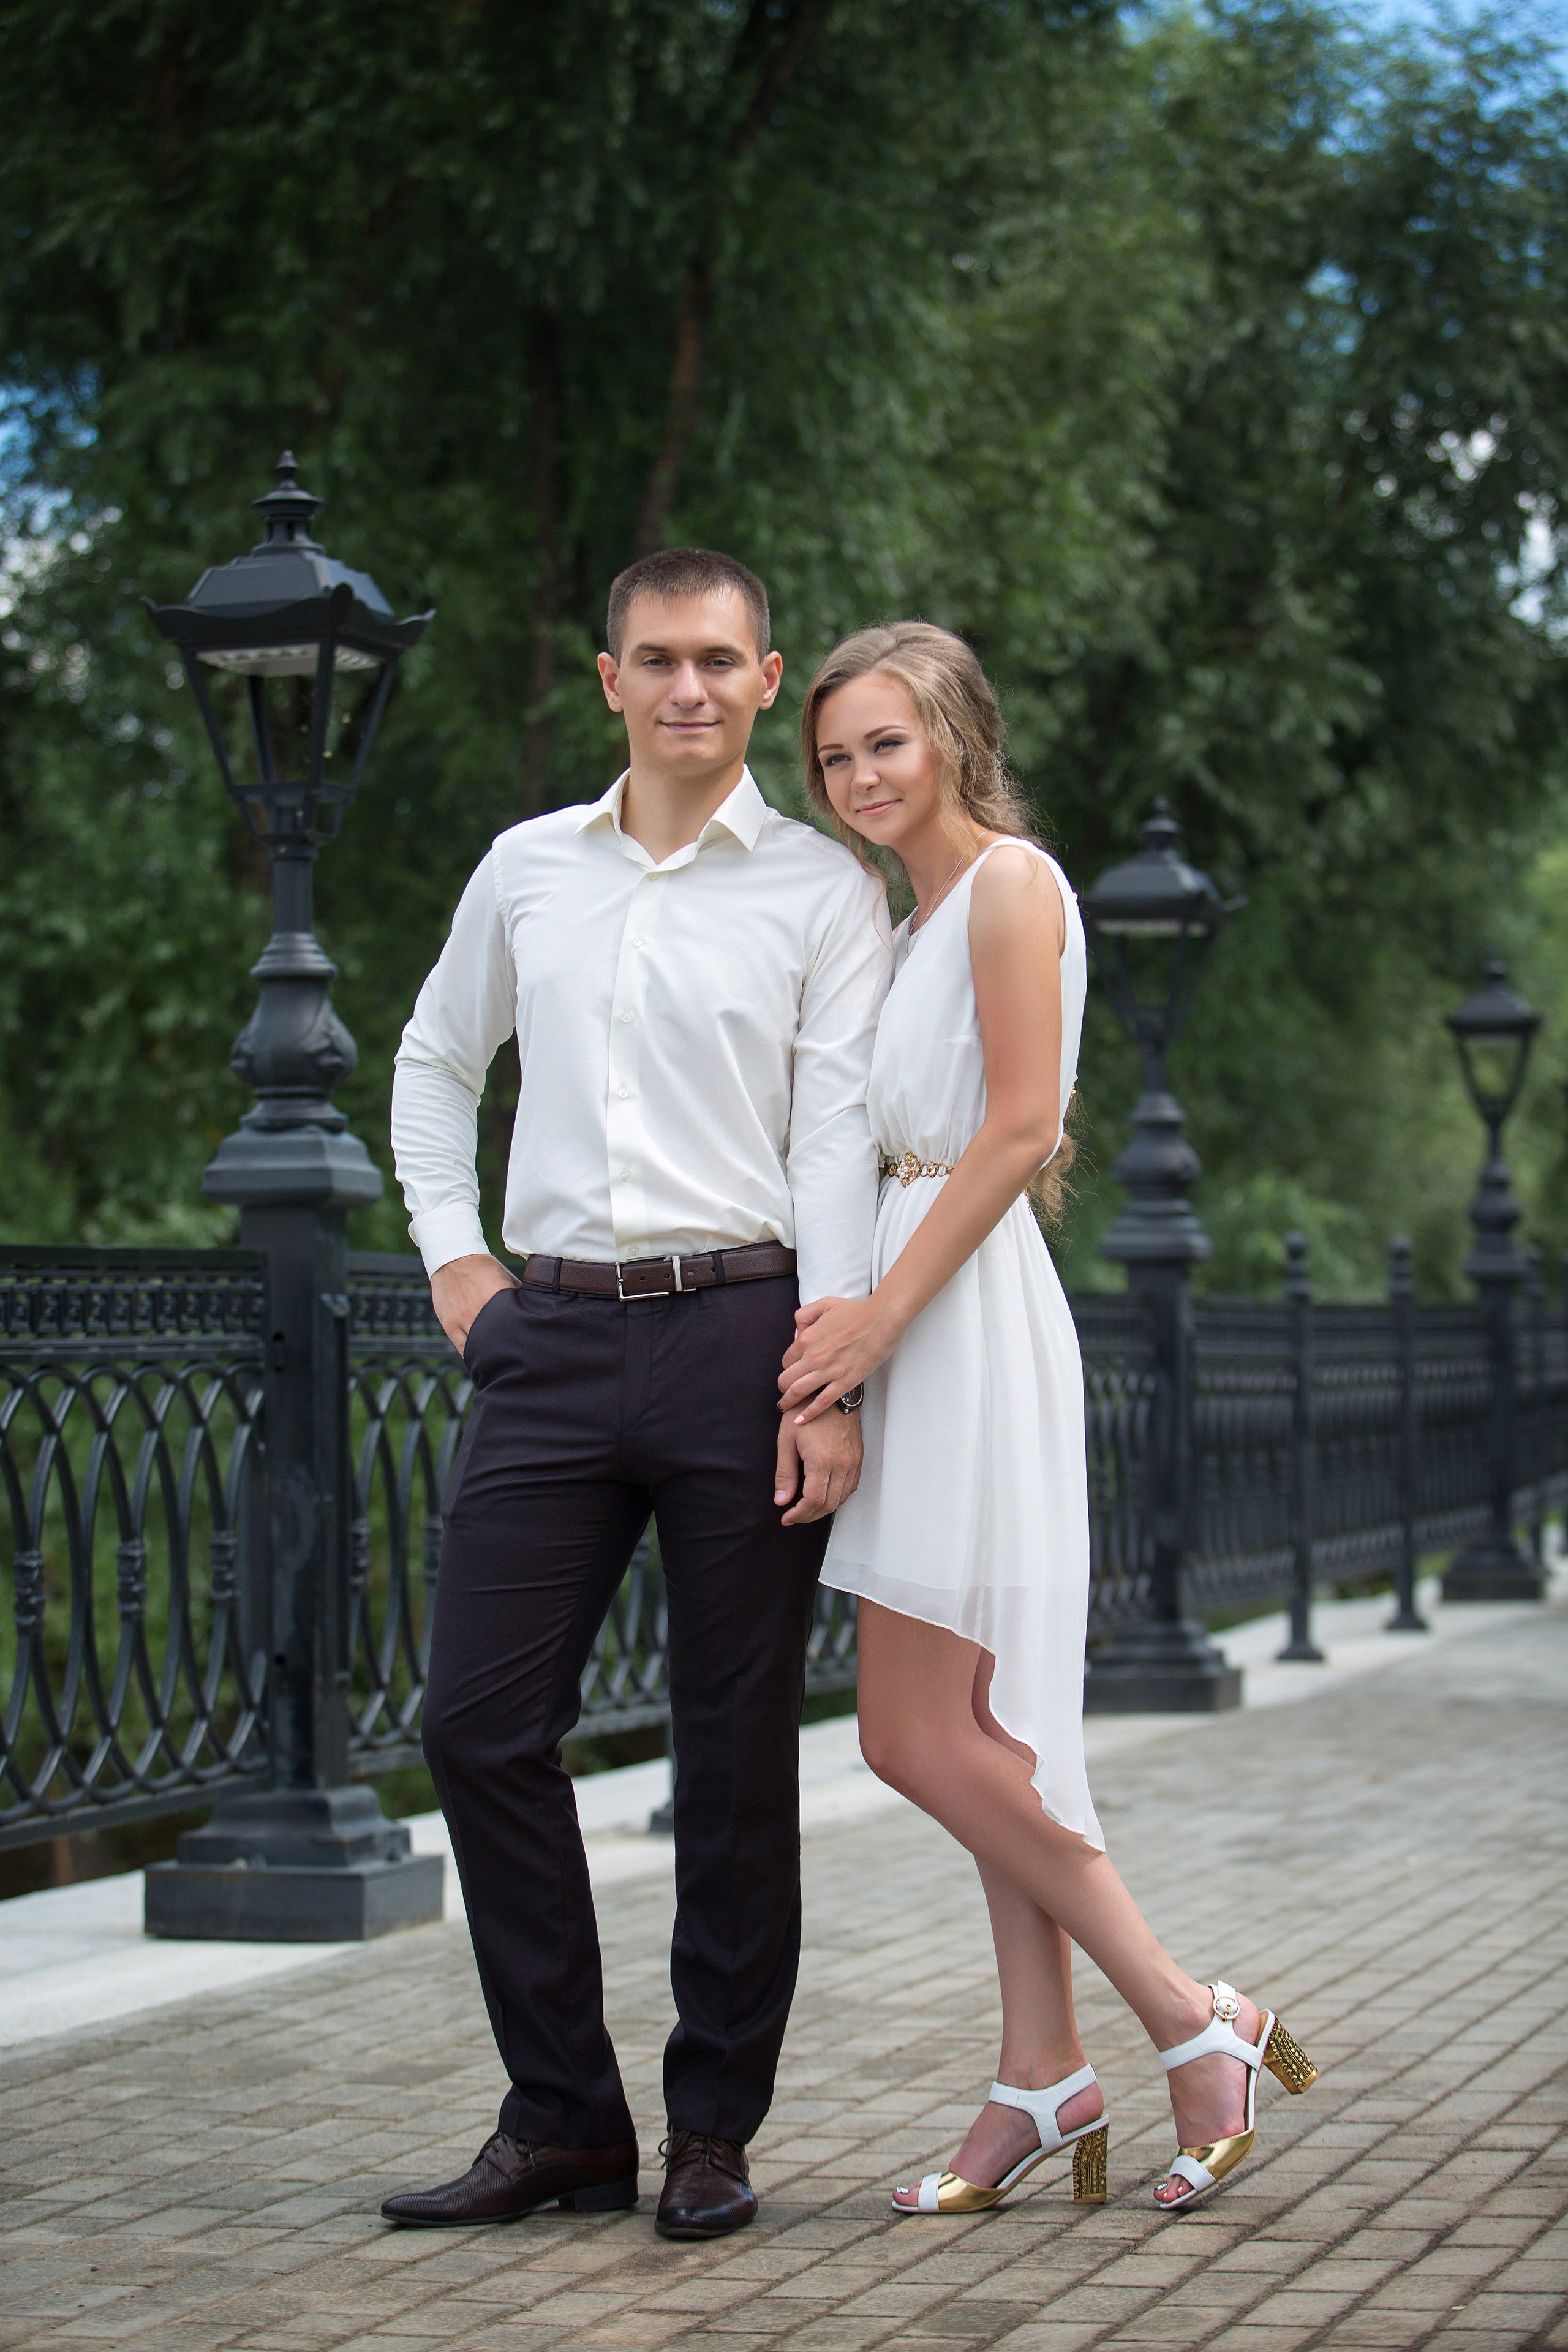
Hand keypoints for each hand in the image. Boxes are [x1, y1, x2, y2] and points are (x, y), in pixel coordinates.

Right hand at [430, 1252, 516, 1353]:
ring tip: (500, 1362)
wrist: (453, 1260)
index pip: (513, 1329)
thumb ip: (519, 1296)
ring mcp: (463, 1321)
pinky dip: (473, 1356)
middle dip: (507, 1351)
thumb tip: (538, 1309)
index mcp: (497, 1300)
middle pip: (497, 1342)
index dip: (520, 1342)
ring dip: (489, 1356)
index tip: (526, 1348)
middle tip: (516, 1358)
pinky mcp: (450, 1325)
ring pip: (479, 1349)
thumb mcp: (507, 1278)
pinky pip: (463, 1349)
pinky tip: (481, 1359)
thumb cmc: (483, 1269)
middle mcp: (480, 1312)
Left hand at [775, 1407, 862, 1524]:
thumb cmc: (804, 1411)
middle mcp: (841, 1464)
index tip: (786, 1517)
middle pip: (828, 1504)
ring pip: (841, 1498)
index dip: (799, 1515)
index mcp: (822, 1460)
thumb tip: (782, 1500)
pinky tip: (825, 1495)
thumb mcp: (786, 1440)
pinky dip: (838, 1497)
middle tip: (794, 1516)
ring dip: (824, 1509)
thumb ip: (784, 1473)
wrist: (827, 1391)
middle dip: (809, 1515)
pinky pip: (851, 1487)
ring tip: (806, 1508)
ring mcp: (853, 1462)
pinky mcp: (858, 1458)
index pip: (813, 1501)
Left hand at [778, 1295, 897, 1423]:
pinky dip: (808, 1413)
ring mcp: (828, 1371)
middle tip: (784, 1393)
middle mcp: (813, 1357)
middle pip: (786, 1379)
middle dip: (783, 1388)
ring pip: (798, 1392)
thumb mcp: (824, 1304)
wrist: (881, 1320)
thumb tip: (797, 1333)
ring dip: (788, 1403)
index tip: (792, 1373)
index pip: (787, 1360)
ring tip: (784, 1408)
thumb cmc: (856, 1312)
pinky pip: (822, 1402)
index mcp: (807, 1338)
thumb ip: (805, 1316)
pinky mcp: (844, 1382)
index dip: (788, 1368)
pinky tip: (800, 1420)